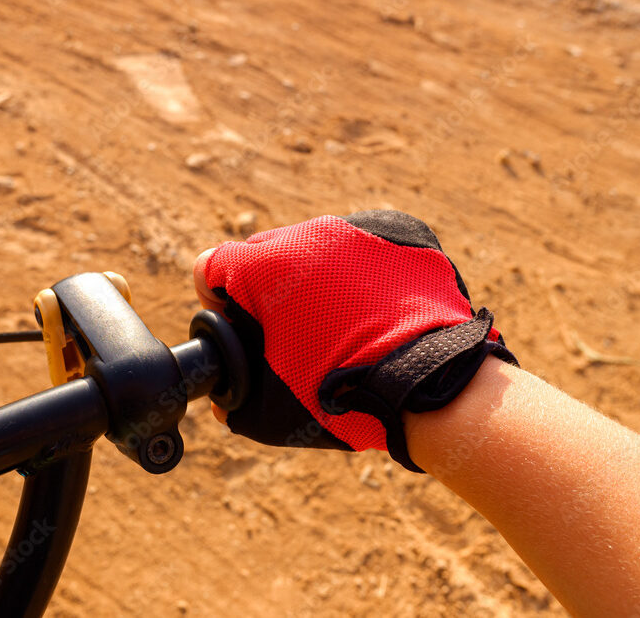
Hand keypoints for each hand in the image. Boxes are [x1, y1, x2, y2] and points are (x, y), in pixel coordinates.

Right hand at [193, 210, 514, 470]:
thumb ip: (230, 397)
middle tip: (290, 333)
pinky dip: (363, 273)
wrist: (428, 390)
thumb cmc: (339, 397)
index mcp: (264, 265)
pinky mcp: (403, 233)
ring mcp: (360, 229)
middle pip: (265, 252)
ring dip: (316, 279)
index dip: (216, 302)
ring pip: (318, 247)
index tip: (239, 328)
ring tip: (340, 326)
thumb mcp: (264, 411)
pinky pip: (366, 246)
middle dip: (267, 289)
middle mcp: (310, 233)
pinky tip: (376, 313)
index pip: (211, 268)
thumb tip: (225, 399)